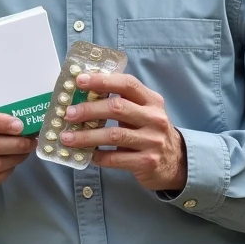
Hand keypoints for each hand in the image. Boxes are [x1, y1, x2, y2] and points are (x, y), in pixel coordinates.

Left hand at [60, 73, 187, 192]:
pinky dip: (98, 156)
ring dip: (86, 136)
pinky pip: (116, 158)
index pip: (127, 84)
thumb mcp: (144, 112)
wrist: (176, 162)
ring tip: (67, 137)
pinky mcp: (147, 162)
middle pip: (117, 108)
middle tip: (68, 113)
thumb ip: (122, 102)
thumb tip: (84, 95)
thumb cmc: (151, 132)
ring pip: (114, 135)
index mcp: (152, 101)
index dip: (102, 81)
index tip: (80, 81)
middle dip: (89, 109)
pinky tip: (87, 154)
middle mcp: (155, 118)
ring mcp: (152, 141)